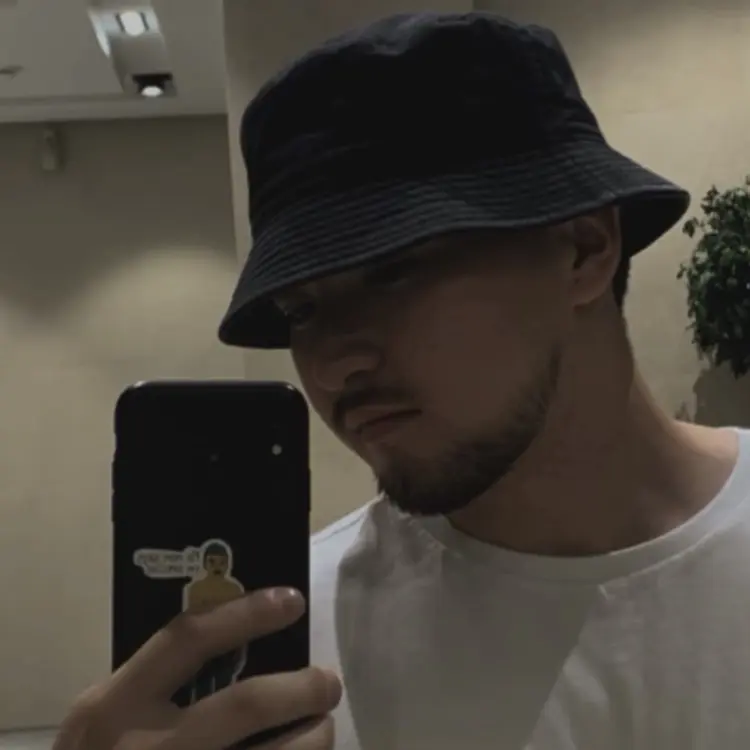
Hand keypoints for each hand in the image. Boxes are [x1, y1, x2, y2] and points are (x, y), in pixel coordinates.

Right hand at [53, 588, 341, 749]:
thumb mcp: (105, 717)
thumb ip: (154, 682)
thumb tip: (237, 641)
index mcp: (117, 706)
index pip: (189, 640)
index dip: (246, 614)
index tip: (292, 601)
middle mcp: (150, 747)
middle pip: (247, 705)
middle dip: (302, 688)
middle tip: (328, 681)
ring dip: (313, 739)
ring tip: (324, 727)